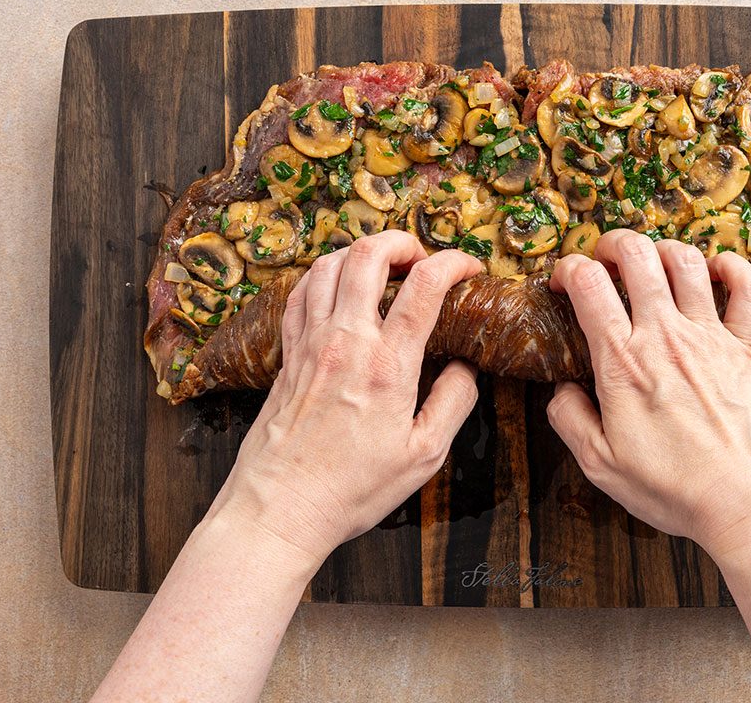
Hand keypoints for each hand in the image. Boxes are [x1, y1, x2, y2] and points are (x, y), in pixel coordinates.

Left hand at [209, 230, 483, 575]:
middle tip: (421, 257)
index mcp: (388, 365)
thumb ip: (453, 402)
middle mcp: (346, 342)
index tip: (469, 267)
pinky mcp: (287, 355)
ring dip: (360, 253)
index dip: (453, 262)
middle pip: (368, 255)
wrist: (280, 509)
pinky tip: (337, 289)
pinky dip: (322, 277)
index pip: (424, 286)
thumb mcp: (424, 455)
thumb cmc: (353, 489)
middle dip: (402, 241)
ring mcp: (310, 344)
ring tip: (383, 268)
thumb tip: (465, 366)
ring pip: (328, 264)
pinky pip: (299, 294)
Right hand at [547, 230, 750, 554]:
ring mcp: (712, 336)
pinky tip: (717, 268)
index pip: (588, 285)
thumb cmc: (677, 490)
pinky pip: (747, 287)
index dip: (568, 269)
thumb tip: (562, 391)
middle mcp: (666, 336)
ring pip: (687, 260)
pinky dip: (732, 265)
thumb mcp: (602, 467)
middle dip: (613, 242)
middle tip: (604, 256)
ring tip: (653, 262)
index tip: (563, 282)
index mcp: (623, 362)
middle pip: (637, 255)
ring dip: (663, 248)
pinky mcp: (749, 347)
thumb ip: (570, 421)